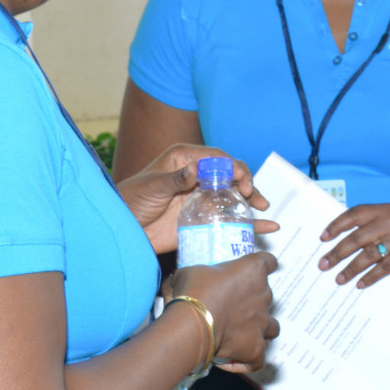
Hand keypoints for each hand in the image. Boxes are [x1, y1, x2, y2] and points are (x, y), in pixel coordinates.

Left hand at [116, 144, 274, 252]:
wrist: (122, 231)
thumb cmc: (130, 201)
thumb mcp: (151, 187)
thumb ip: (174, 179)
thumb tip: (194, 169)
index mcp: (185, 160)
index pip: (216, 158)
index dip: (231, 166)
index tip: (240, 179)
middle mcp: (198, 177)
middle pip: (231, 174)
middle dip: (246, 182)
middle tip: (251, 195)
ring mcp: (203, 198)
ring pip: (234, 195)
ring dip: (252, 200)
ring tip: (263, 208)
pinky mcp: (205, 219)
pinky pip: (231, 219)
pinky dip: (249, 222)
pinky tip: (267, 225)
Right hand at [163, 252, 279, 373]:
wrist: (191, 323)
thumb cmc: (191, 292)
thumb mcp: (186, 274)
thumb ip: (193, 277)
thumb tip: (181, 286)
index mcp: (252, 270)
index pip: (269, 262)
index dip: (263, 267)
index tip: (254, 273)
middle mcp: (264, 294)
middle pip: (266, 297)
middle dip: (250, 303)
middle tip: (228, 310)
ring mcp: (262, 323)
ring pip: (271, 328)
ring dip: (258, 330)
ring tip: (239, 335)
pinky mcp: (256, 348)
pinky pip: (257, 359)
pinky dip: (247, 360)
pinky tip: (229, 360)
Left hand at [318, 203, 389, 287]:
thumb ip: (372, 223)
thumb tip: (342, 238)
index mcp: (385, 209)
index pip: (355, 214)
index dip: (337, 225)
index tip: (323, 238)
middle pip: (357, 238)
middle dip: (337, 252)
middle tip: (323, 265)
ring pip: (368, 255)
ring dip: (351, 269)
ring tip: (339, 279)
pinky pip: (384, 269)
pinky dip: (370, 277)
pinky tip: (360, 284)